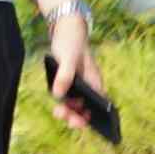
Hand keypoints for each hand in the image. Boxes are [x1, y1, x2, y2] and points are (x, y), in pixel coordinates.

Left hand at [44, 11, 105, 130]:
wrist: (66, 30)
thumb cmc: (72, 43)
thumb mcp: (68, 59)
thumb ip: (64, 75)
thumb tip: (58, 96)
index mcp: (95, 82)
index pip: (97, 105)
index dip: (91, 116)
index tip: (81, 122)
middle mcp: (88, 86)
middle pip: (85, 108)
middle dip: (75, 116)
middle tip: (63, 116)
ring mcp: (78, 85)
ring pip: (75, 105)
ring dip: (68, 111)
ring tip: (57, 112)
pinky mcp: (67, 83)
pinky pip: (66, 97)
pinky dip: (62, 102)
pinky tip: (56, 101)